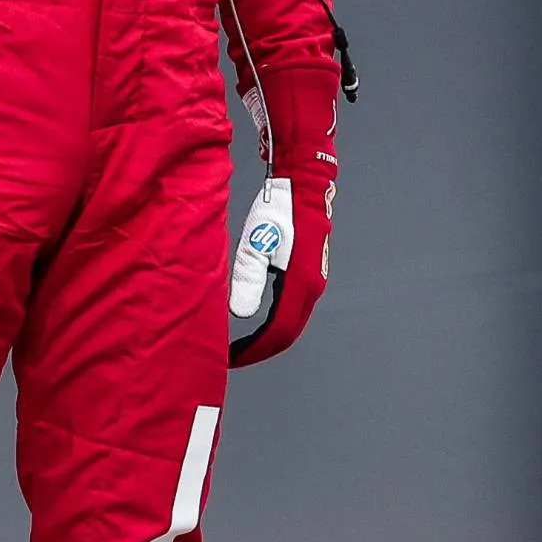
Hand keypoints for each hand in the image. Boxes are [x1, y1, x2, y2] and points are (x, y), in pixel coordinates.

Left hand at [228, 66, 336, 368]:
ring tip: (238, 343)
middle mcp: (311, 287)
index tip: (230, 359)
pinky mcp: (306, 272)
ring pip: (289, 321)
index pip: (278, 333)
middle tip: (230, 357)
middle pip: (286, 333)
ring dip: (265, 336)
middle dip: (259, 349)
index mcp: (301, 283)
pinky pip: (289, 307)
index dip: (253, 350)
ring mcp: (311, 280)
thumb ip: (248, 279)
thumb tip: (239, 315)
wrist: (305, 181)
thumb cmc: (278, 206)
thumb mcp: (256, 241)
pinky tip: (251, 318)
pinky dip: (271, 320)